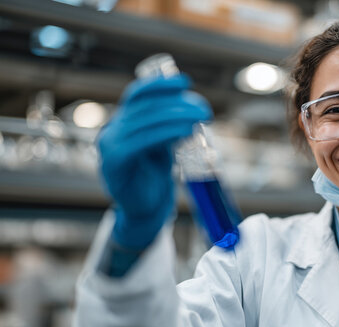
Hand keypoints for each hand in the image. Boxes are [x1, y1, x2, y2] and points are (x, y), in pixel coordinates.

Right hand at [97, 74, 211, 249]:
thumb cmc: (154, 175)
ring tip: (200, 117)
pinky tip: (184, 131)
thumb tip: (191, 107)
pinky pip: (141, 141)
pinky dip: (165, 133)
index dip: (159, 84)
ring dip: (175, 116)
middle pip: (144, 107)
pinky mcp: (114, 162)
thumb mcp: (162, 144)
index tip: (185, 81)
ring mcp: (109, 146)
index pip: (137, 94)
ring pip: (144, 122)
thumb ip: (169, 125)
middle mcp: (112, 130)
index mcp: (122, 122)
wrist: (144, 208)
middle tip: (203, 108)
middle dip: (176, 103)